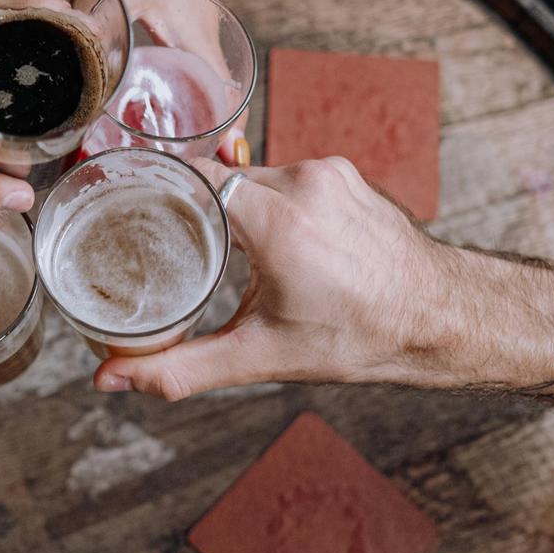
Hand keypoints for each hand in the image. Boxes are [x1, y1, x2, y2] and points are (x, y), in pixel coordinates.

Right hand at [94, 158, 452, 399]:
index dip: (159, 186)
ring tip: (229, 251)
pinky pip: (288, 177)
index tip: (132, 206)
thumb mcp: (263, 356)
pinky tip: (275, 241)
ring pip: (254, 177)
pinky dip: (273, 204)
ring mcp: (329, 173)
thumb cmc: (360, 338)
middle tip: (173, 243)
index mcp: (279, 221)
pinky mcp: (345, 174)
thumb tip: (113, 379)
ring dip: (238, 209)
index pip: (195, 176)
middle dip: (198, 210)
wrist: (440, 318)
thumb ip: (182, 367)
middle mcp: (304, 184)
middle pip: (221, 179)